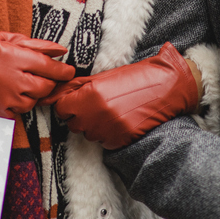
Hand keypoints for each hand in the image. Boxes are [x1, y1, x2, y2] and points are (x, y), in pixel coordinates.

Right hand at [0, 18, 73, 118]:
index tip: (68, 71)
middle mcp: (10, 78)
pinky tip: (8, 93)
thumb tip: (59, 50)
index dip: (62, 71)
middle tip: (46, 78)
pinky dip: (17, 105)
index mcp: (13, 56)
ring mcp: (3, 97)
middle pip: (44, 87)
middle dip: (49, 83)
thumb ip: (33, 45)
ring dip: (32, 94)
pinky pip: (17, 112)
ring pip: (32, 102)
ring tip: (21, 83)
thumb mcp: (2, 38)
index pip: (49, 67)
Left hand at [41, 42, 200, 148]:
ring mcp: (109, 130)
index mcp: (91, 95)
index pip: (61, 107)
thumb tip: (53, 94)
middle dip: (79, 114)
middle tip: (94, 104)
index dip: (67, 103)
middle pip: (72, 122)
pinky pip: (103, 142)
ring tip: (109, 110)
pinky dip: (107, 133)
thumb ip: (76, 86)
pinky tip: (118, 119)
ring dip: (93, 124)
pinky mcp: (120, 140)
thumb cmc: (135, 78)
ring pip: (87, 134)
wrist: (166, 87)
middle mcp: (98, 115)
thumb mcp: (103, 76)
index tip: (76, 100)